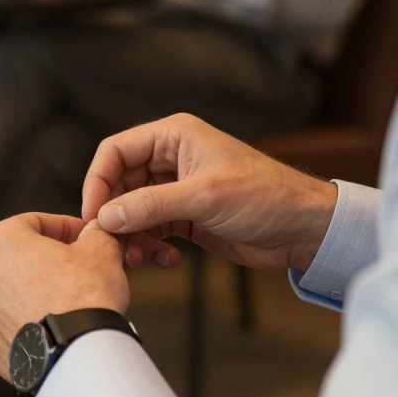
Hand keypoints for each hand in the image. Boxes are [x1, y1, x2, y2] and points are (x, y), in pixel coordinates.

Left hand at [0, 213, 128, 379]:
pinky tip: (51, 330)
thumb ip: (94, 233)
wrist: (77, 357)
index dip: (65, 227)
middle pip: (16, 259)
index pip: (33, 223)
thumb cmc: (85, 297)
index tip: (84, 237)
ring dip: (32, 295)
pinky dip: (24, 326)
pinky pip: (6, 327)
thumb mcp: (101, 250)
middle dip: (44, 262)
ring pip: (8, 295)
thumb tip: (95, 233)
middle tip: (77, 271)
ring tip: (65, 305)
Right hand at [82, 114, 339, 273]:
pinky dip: (149, 245)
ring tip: (138, 257)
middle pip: (119, 183)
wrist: (304, 228)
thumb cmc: (266, 197)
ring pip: (132, 209)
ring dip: (130, 234)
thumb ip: (151, 205)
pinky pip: (151, 228)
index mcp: (174, 136)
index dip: (98, 181)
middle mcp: (171, 158)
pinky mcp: (186, 216)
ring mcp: (177, 188)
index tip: (93, 214)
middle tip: (111, 242)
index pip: (116, 151)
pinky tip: (163, 260)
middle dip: (113, 213)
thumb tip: (107, 216)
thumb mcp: (204, 197)